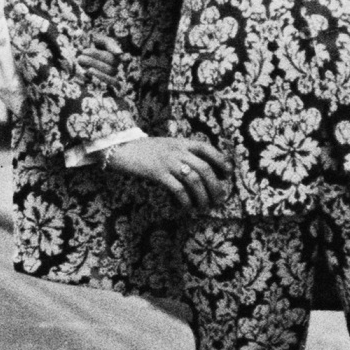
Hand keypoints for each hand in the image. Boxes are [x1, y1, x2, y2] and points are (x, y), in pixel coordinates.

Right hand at [104, 133, 230, 212]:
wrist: (121, 148)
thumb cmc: (145, 149)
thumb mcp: (167, 145)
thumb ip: (182, 152)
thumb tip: (202, 170)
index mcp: (181, 142)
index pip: (207, 148)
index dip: (221, 160)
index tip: (228, 173)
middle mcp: (177, 150)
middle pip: (204, 168)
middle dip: (215, 185)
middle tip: (219, 198)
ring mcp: (168, 161)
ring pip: (194, 180)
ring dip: (203, 196)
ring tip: (205, 206)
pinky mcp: (157, 173)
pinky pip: (178, 189)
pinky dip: (185, 200)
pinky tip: (187, 207)